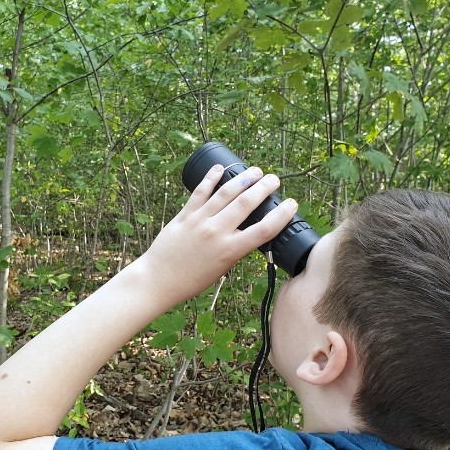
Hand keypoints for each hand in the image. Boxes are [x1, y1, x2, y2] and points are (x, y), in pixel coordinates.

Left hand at [136, 164, 297, 307]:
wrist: (158, 280)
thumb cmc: (190, 281)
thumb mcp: (221, 269)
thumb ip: (234, 249)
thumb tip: (247, 233)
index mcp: (230, 251)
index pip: (264, 229)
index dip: (282, 215)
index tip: (292, 204)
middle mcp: (217, 233)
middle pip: (247, 203)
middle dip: (264, 187)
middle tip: (274, 179)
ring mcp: (199, 221)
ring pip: (226, 193)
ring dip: (243, 179)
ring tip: (255, 171)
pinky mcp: (184, 215)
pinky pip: (200, 192)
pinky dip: (211, 178)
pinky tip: (220, 169)